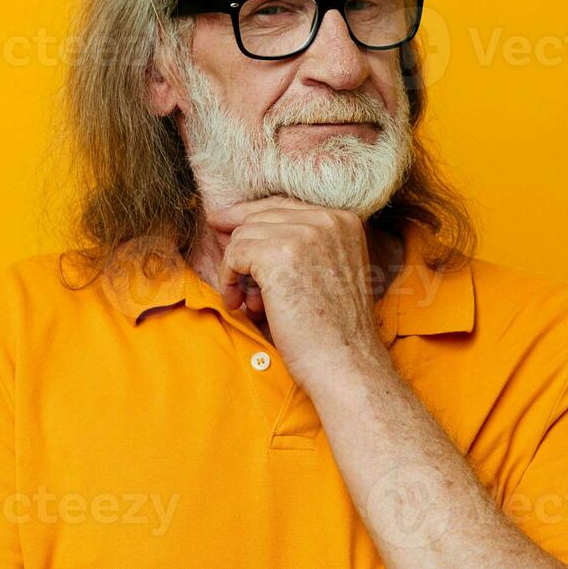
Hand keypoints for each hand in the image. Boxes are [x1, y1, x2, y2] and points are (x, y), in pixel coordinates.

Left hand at [204, 195, 387, 388]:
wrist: (345, 363)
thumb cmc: (332, 329)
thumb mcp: (326, 271)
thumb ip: (297, 244)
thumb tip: (237, 224)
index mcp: (343, 220)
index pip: (283, 205)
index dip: (249, 216)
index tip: (222, 225)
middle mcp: (326, 219)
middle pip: (259, 216)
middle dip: (240, 247)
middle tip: (235, 280)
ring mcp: (303, 234)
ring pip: (243, 236)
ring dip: (237, 270)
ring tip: (249, 302)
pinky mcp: (277, 254)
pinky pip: (234, 254)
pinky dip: (229, 279)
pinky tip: (240, 303)